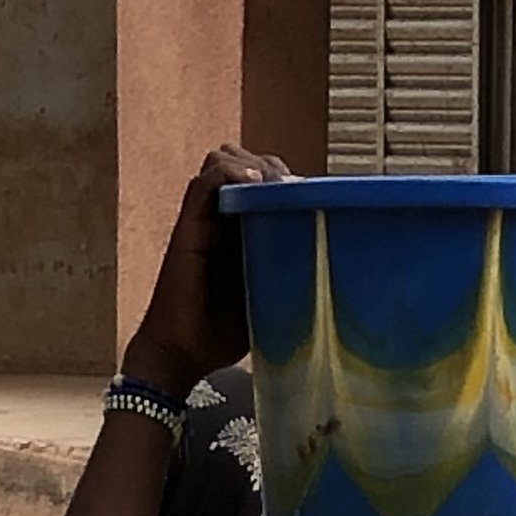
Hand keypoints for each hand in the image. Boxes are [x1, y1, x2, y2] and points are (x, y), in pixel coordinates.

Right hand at [126, 145, 290, 397]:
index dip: (286, 179)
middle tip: (296, 189)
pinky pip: (204, 182)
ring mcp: (202, 218)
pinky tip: (254, 182)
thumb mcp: (269, 297)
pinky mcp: (187, 225)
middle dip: (273, 167)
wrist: (183, 355)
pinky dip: (229, 172)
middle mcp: (219, 216)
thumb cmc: (222, 335)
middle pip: (245, 162)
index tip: (313, 196)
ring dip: (253, 165)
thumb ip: (288, 274)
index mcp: (239, 228)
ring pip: (223, 160)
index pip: (262, 180)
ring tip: (276, 184)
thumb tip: (332, 266)